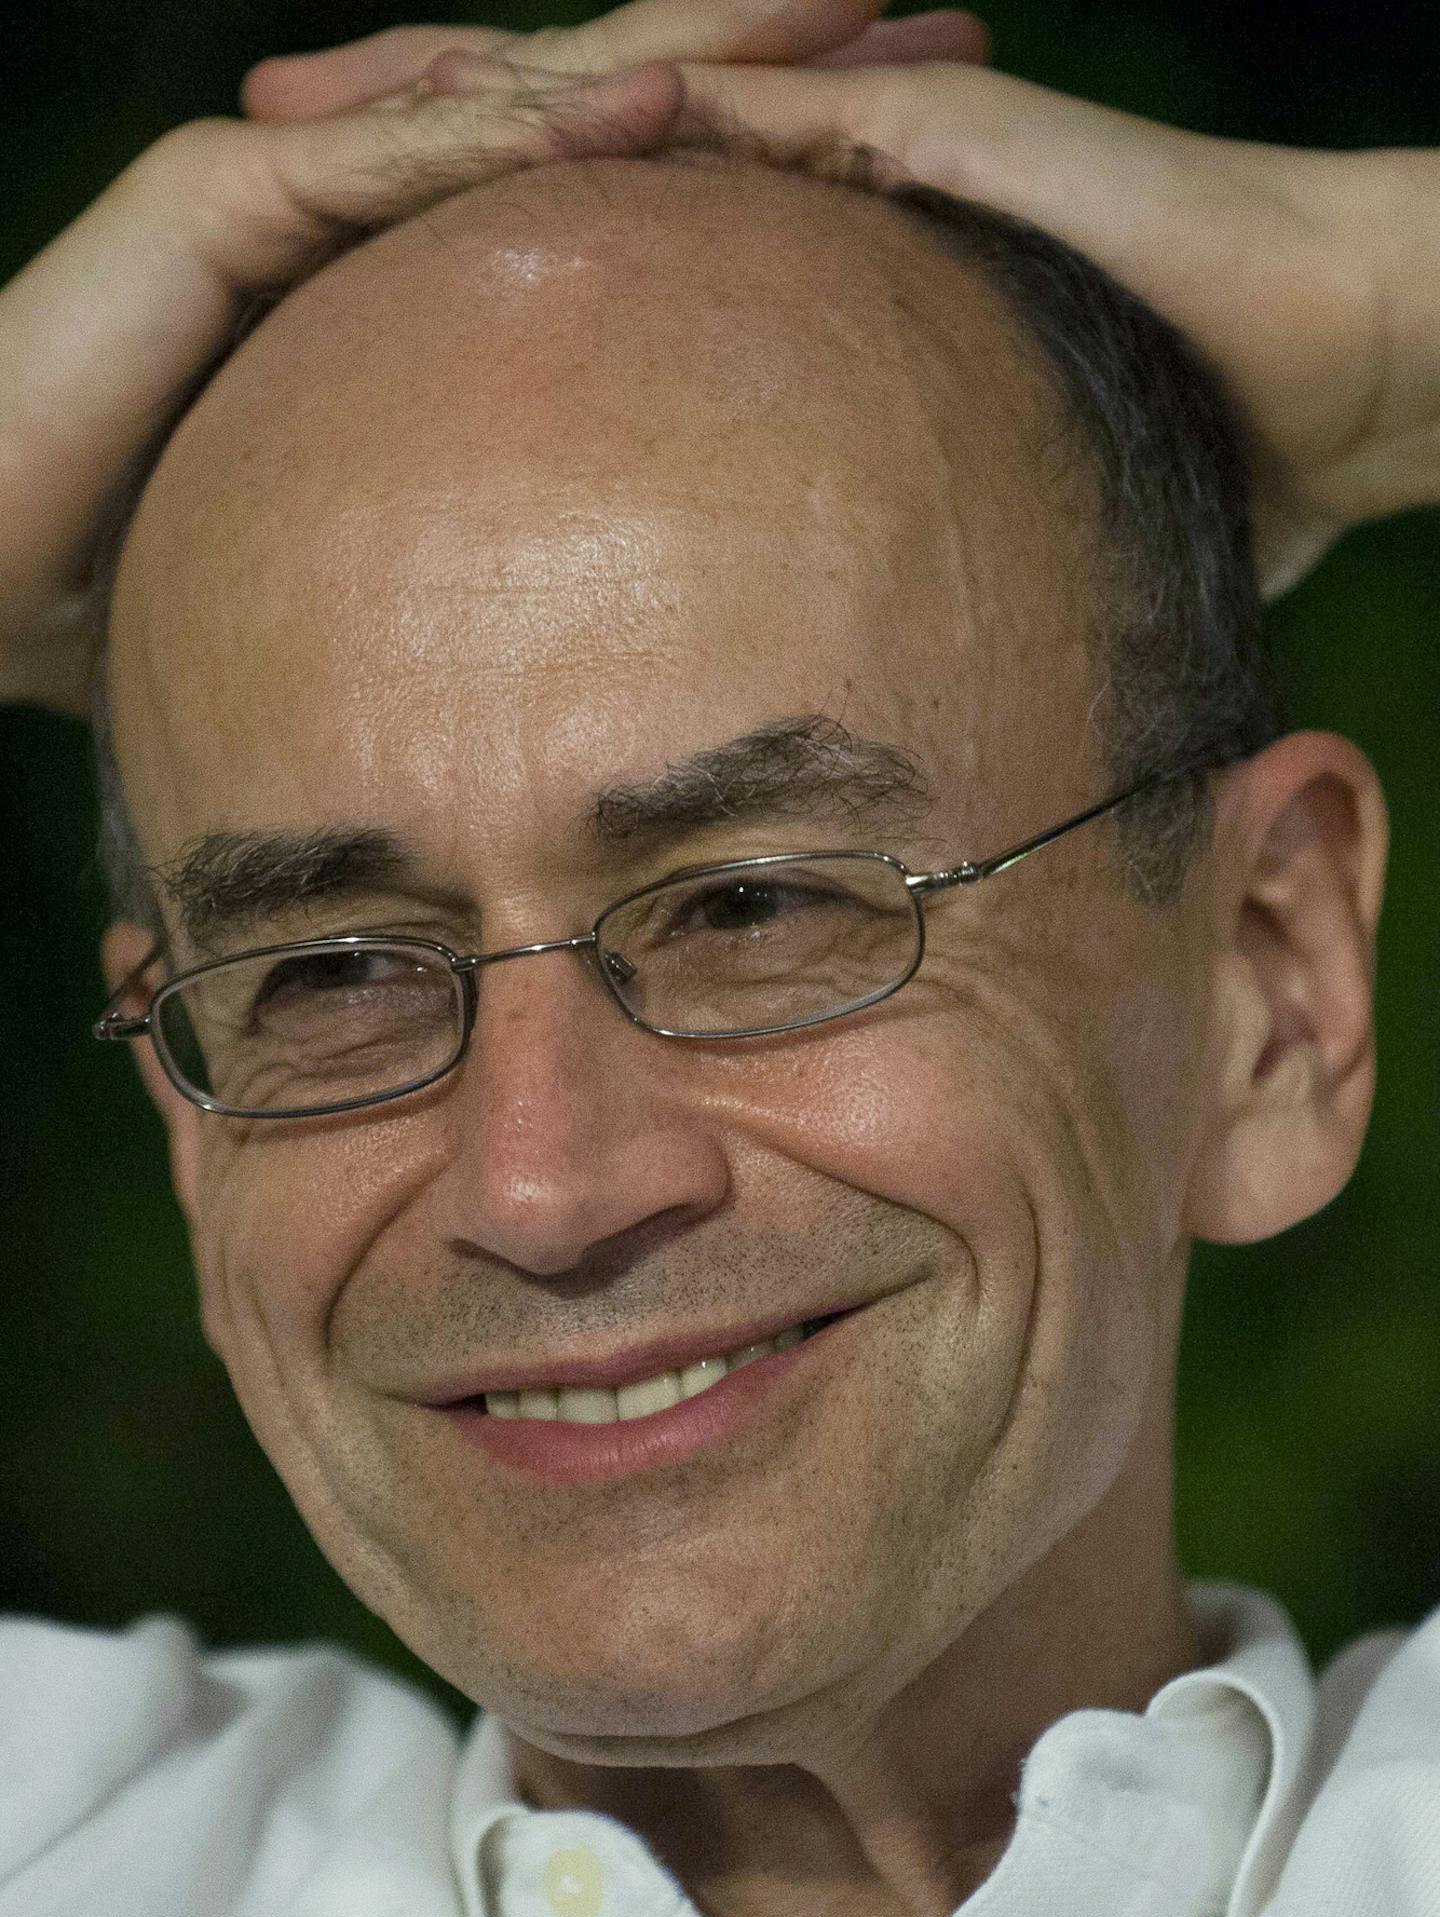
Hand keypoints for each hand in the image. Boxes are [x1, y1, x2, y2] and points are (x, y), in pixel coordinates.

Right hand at [0, 0, 984, 716]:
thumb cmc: (154, 572)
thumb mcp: (374, 556)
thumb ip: (483, 552)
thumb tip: (594, 644)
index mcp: (422, 274)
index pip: (622, 185)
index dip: (767, 151)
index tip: (917, 150)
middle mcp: (373, 196)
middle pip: (606, 102)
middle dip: (774, 51)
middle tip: (943, 25)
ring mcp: (298, 177)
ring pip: (522, 90)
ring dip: (685, 45)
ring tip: (838, 10)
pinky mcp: (221, 195)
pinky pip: (401, 157)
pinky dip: (522, 132)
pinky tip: (651, 107)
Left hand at [265, 27, 1439, 599]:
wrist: (1326, 363)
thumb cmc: (1171, 454)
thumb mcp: (966, 528)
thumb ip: (876, 583)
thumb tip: (822, 716)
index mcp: (802, 287)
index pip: (602, 243)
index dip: (461, 249)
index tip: (323, 290)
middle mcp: (815, 191)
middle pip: (572, 145)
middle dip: (408, 138)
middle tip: (258, 153)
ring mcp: (867, 132)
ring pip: (623, 91)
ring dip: (465, 92)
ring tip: (318, 105)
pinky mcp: (925, 121)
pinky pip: (743, 103)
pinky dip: (613, 102)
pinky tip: (482, 108)